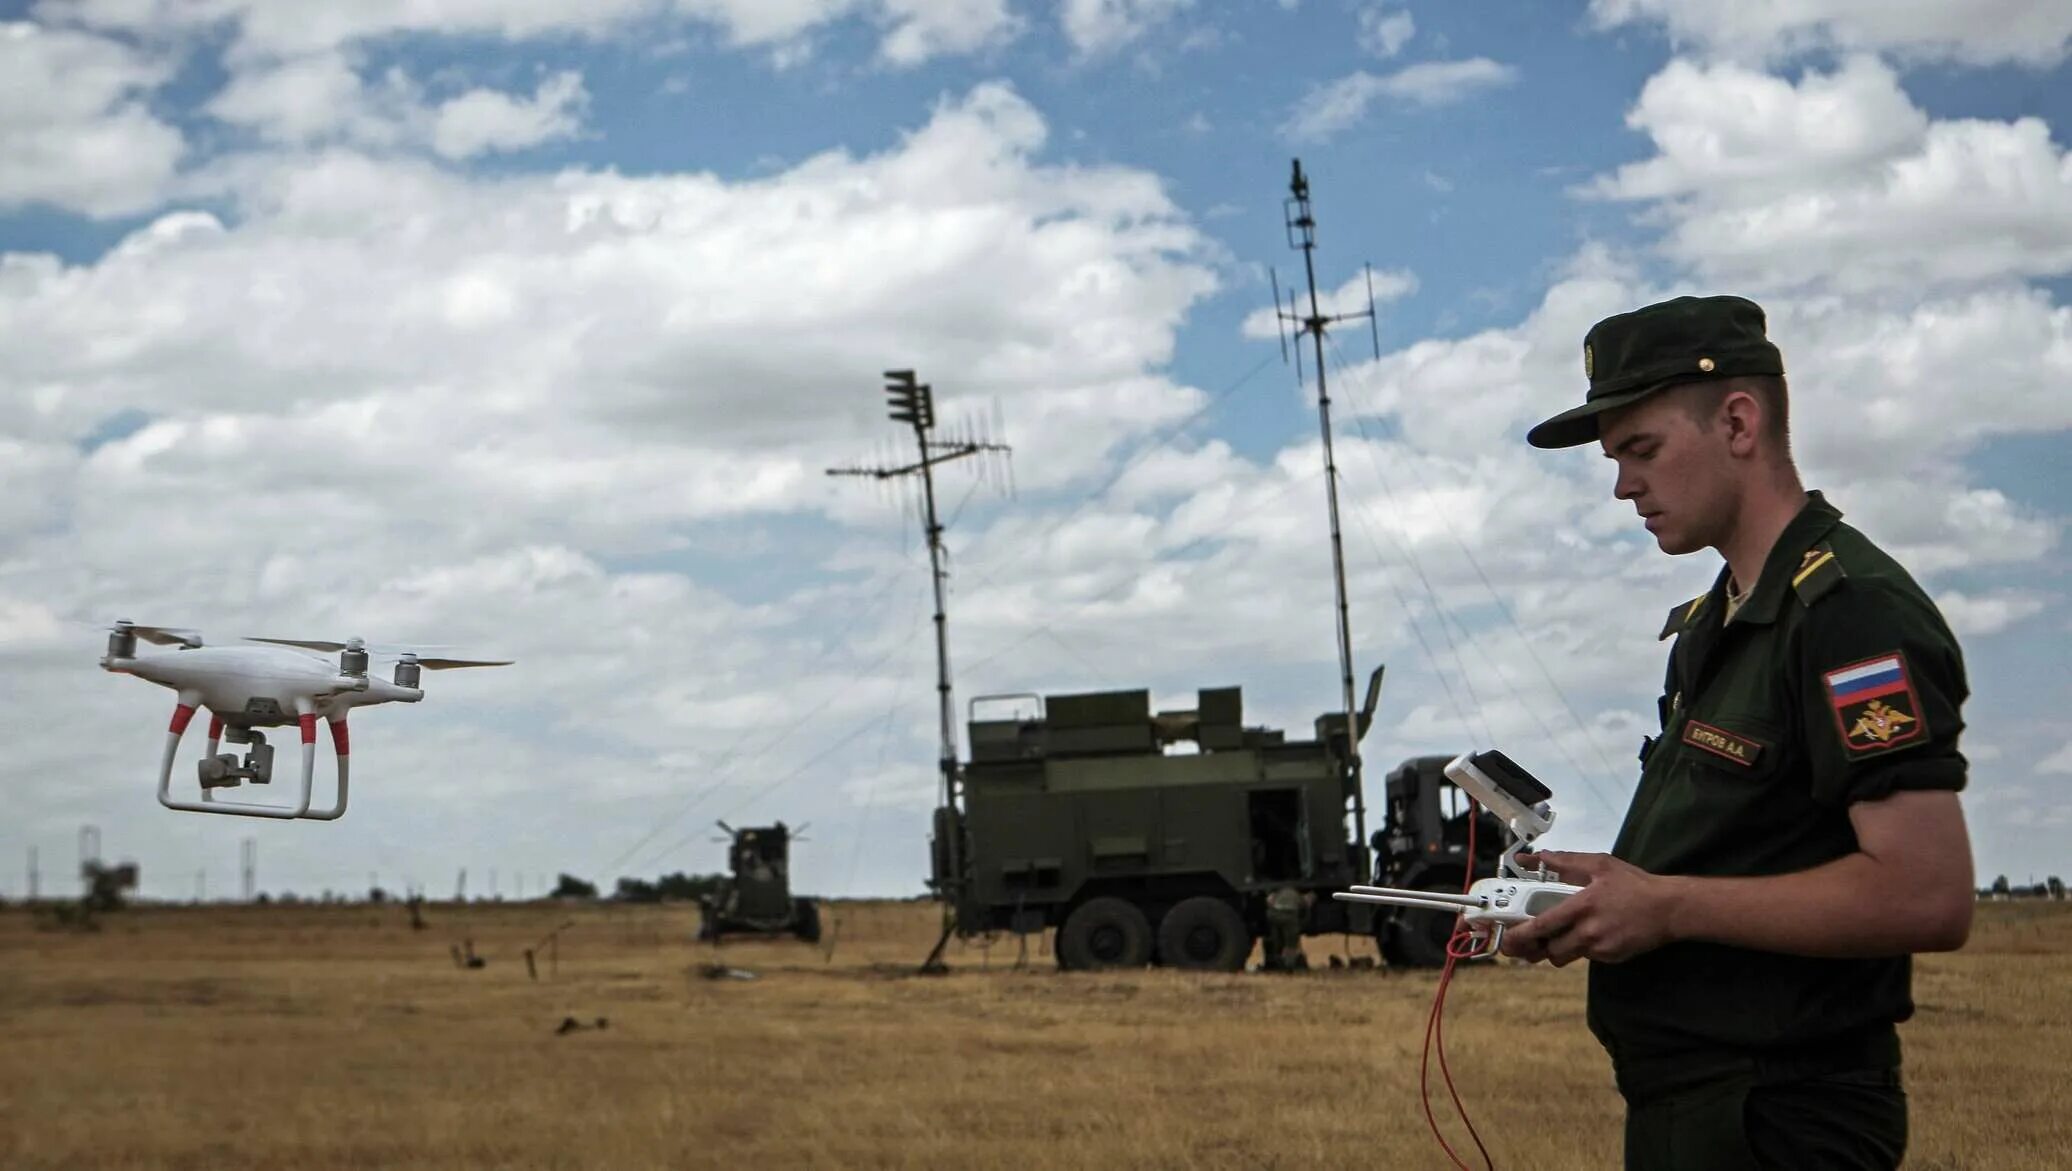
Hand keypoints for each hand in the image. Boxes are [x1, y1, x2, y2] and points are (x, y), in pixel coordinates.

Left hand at [1498, 851, 1679, 966]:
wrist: (1670, 909)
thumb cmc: (1635, 885)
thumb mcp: (1600, 865)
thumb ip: (1565, 862)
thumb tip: (1538, 857)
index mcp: (1582, 907)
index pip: (1542, 927)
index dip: (1520, 935)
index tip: (1506, 938)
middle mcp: (1589, 932)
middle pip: (1549, 950)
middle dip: (1533, 949)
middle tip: (1522, 944)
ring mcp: (1601, 948)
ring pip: (1565, 957)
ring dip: (1555, 950)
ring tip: (1552, 937)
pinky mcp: (1611, 958)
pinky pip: (1586, 957)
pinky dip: (1579, 948)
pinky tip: (1585, 934)